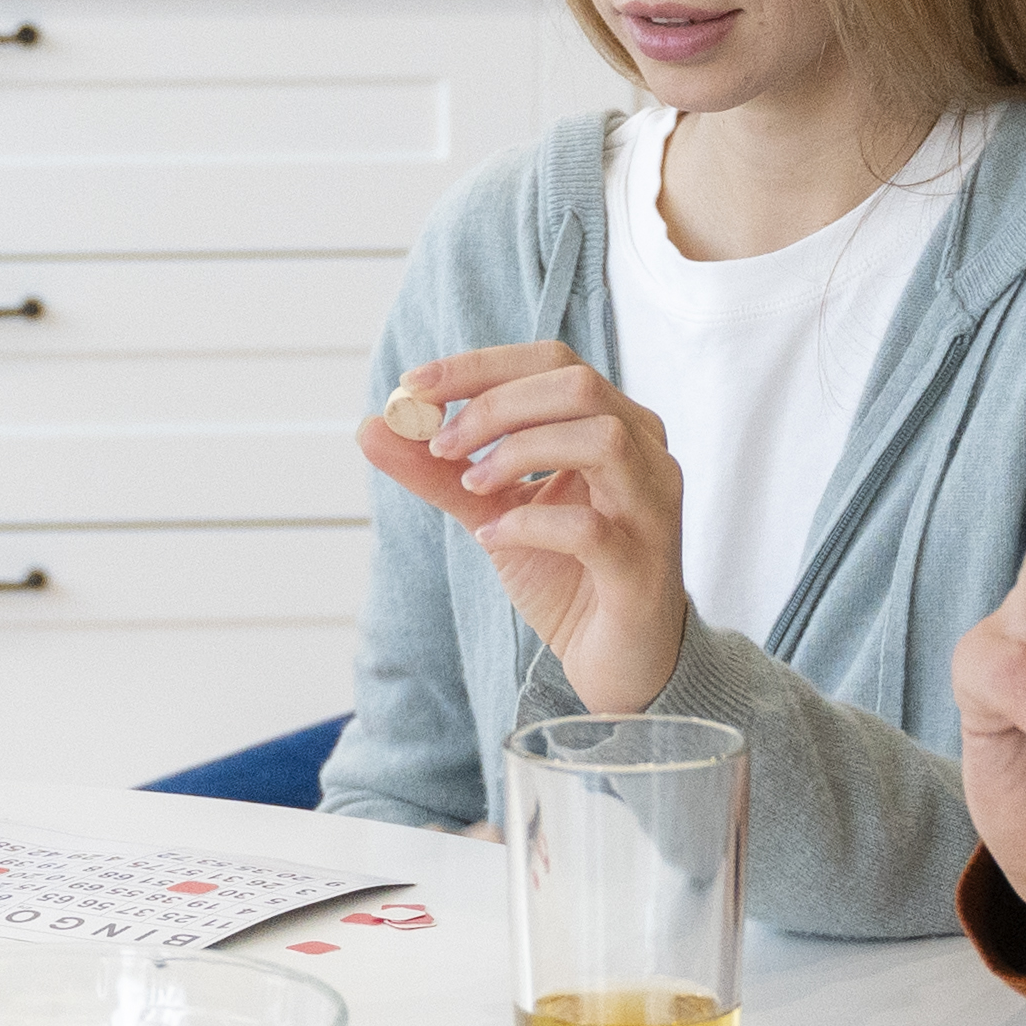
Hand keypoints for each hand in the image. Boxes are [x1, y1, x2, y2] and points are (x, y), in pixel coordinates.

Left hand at [362, 342, 698, 715]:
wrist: (612, 662)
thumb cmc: (565, 575)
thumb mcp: (490, 512)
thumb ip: (439, 471)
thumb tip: (372, 425)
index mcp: (617, 425)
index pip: (553, 362)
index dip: (479, 367)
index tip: (412, 388)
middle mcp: (648, 454)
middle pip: (578, 387)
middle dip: (494, 407)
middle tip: (438, 444)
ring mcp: (653, 509)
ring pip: (600, 440)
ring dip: (518, 452)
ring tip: (472, 486)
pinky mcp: (643, 568)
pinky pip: (590, 528)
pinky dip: (529, 525)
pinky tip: (492, 539)